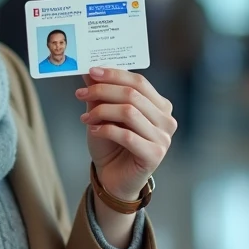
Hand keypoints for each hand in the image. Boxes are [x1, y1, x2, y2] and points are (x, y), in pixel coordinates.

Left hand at [77, 67, 175, 200]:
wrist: (114, 178)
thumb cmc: (111, 145)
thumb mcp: (103, 114)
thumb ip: (101, 92)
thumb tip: (90, 71)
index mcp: (160, 105)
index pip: (139, 81)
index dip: (114, 74)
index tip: (91, 72)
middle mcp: (166, 120)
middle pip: (133, 94)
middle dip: (103, 91)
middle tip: (81, 94)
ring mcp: (163, 138)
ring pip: (129, 112)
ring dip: (102, 111)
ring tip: (85, 118)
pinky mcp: (155, 155)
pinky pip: (127, 135)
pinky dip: (106, 130)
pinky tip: (94, 131)